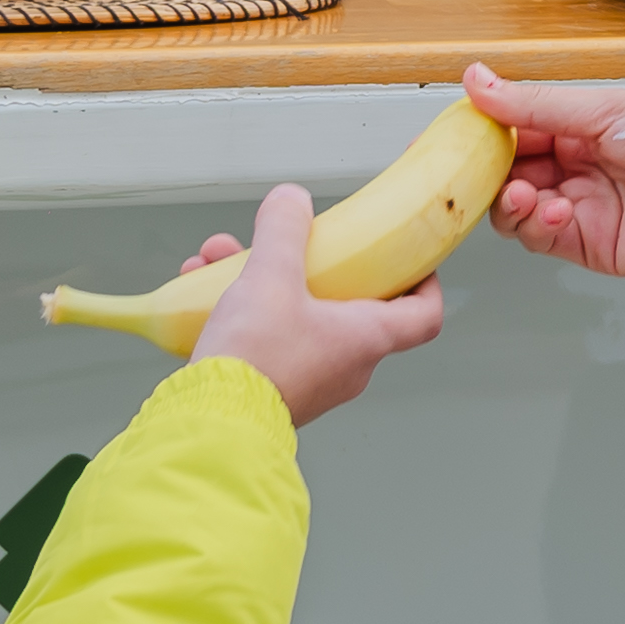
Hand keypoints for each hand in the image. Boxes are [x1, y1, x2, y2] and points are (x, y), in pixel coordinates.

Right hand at [188, 185, 444, 425]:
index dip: (425, 283)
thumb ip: (284, 231)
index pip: (423, 316)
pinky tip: (199, 284)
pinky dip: (239, 309)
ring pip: (294, 315)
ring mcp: (310, 381)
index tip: (411, 257)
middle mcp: (346, 365)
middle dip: (305, 262)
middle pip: (345, 303)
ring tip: (218, 256)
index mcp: (366, 339)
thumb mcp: (271, 277)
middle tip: (279, 241)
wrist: (210, 424)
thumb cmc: (256, 357)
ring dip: (257, 279)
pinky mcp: (273, 389)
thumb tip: (292, 199)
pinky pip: (265, 338)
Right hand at [462, 62, 624, 279]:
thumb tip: (476, 79)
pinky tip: (558, 211)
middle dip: (487, 175)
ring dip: (508, 203)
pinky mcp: (587, 245)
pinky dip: (537, 226)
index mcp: (575, 128)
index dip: (480, 136)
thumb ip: (532, 103)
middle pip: (504, 175)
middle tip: (476, 173)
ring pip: (513, 211)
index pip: (511, 132)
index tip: (452, 137)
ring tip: (523, 195)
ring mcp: (577, 208)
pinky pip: (540, 239)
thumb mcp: (601, 110)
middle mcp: (572, 167)